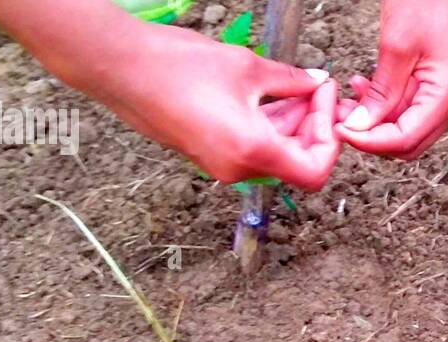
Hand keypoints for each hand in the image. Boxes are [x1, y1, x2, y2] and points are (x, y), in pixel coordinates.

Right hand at [106, 24, 340, 189]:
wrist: (118, 68)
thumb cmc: (177, 65)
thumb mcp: (245, 66)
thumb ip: (289, 80)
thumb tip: (315, 83)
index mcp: (253, 152)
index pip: (314, 170)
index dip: (329, 139)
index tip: (325, 101)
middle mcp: (239, 170)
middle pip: (297, 164)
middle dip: (313, 128)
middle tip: (318, 90)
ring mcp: (223, 166)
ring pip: (274, 156)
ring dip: (291, 126)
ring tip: (296, 88)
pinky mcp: (210, 155)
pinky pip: (251, 150)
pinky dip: (268, 128)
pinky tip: (271, 96)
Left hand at [337, 0, 447, 159]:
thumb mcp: (396, 46)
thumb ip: (380, 93)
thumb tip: (361, 127)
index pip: (407, 137)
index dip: (372, 141)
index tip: (342, 131)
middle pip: (411, 142)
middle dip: (374, 137)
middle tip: (342, 121)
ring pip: (409, 130)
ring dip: (378, 122)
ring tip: (350, 102)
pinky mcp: (442, 89)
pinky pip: (412, 111)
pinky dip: (387, 107)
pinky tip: (366, 89)